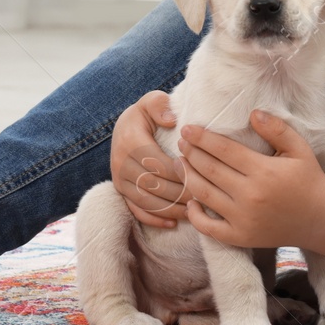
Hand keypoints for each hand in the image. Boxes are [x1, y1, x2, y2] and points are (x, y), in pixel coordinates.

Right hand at [110, 90, 190, 228]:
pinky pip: (136, 210)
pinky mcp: (121, 192)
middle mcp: (121, 163)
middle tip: (204, 198)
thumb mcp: (151, 101)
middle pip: (154, 186)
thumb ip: (160, 105)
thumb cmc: (145, 114)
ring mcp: (120, 180)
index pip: (159, 164)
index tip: (202, 177)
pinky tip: (173, 224)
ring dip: (171, 210)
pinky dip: (154, 219)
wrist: (123, 127)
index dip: (181, 173)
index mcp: (131, 142)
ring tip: (194, 212)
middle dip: (180, 194)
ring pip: (147, 201)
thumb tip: (171, 120)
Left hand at [179, 109, 324, 249]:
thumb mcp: (299, 149)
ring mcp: (244, 219)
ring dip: (188, 177)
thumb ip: (277, 129)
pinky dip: (195, 215)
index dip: (202, 138)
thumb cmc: (309, 179)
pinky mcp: (241, 237)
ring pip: (204, 195)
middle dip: (191, 153)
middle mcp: (250, 196)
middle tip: (181, 142)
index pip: (224, 150)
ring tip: (181, 163)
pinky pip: (208, 228)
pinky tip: (191, 201)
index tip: (188, 129)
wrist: (321, 219)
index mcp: (264, 172)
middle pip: (210, 170)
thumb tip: (253, 113)